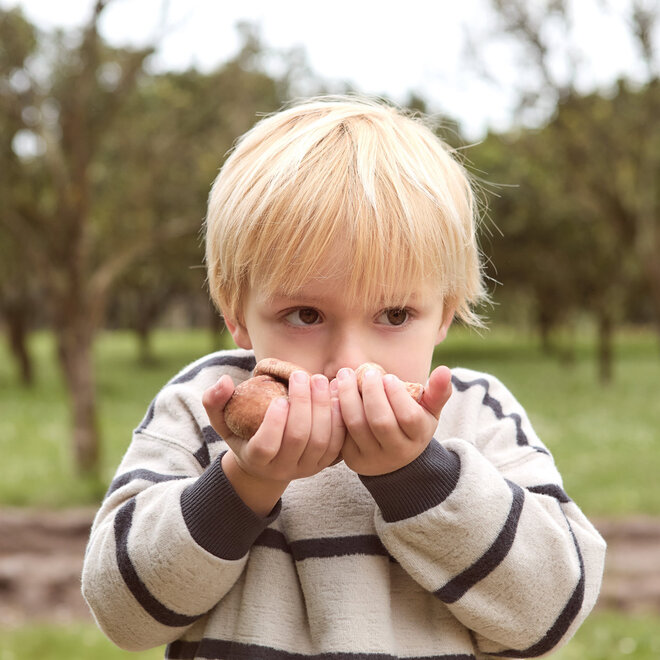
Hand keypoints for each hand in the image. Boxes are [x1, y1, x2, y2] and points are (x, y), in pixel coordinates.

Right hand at [202, 370, 344, 483]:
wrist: (267, 460)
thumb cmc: (242, 432)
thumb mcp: (222, 419)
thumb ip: (214, 400)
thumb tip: (223, 381)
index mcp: (256, 460)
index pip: (266, 447)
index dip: (274, 424)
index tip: (279, 398)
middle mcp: (282, 470)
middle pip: (298, 439)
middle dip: (303, 405)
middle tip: (302, 376)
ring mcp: (306, 468)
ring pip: (320, 441)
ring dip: (323, 408)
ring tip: (319, 380)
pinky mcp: (324, 463)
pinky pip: (336, 443)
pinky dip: (338, 418)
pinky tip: (336, 394)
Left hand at [335, 365, 451, 475]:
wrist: (393, 457)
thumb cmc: (412, 424)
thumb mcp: (429, 411)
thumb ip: (438, 391)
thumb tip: (445, 370)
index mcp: (418, 438)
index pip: (408, 417)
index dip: (397, 395)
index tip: (388, 377)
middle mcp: (396, 452)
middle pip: (380, 422)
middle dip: (371, 392)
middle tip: (368, 373)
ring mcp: (372, 458)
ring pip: (357, 425)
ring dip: (348, 396)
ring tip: (345, 376)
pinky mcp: (351, 457)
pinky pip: (340, 431)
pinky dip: (336, 408)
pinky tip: (335, 390)